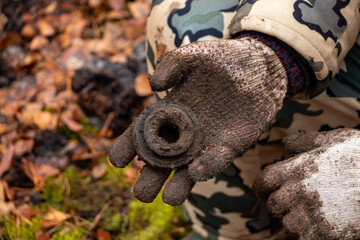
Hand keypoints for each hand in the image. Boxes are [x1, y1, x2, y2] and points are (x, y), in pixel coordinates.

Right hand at [108, 38, 287, 205]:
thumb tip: (154, 85)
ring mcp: (204, 143)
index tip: (118, 160)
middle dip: (148, 180)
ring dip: (177, 187)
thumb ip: (171, 64)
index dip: (126, 148)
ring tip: (169, 198)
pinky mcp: (229, 146)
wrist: (257, 67)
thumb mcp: (192, 56)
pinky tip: (198, 170)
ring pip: (185, 172)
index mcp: (165, 114)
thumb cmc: (220, 61)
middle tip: (141, 194)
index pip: (139, 135)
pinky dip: (207, 167)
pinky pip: (216, 161)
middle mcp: (181, 134)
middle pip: (159, 163)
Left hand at [253, 128, 359, 239]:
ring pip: (287, 224)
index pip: (264, 180)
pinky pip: (301, 239)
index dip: (261, 187)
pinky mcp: (322, 234)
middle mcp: (298, 191)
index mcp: (297, 169)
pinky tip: (322, 228)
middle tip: (296, 203)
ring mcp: (309, 214)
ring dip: (296, 221)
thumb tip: (286, 143)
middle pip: (273, 205)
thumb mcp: (335, 141)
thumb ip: (306, 142)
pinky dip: (307, 235)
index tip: (263, 191)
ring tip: (314, 214)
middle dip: (281, 204)